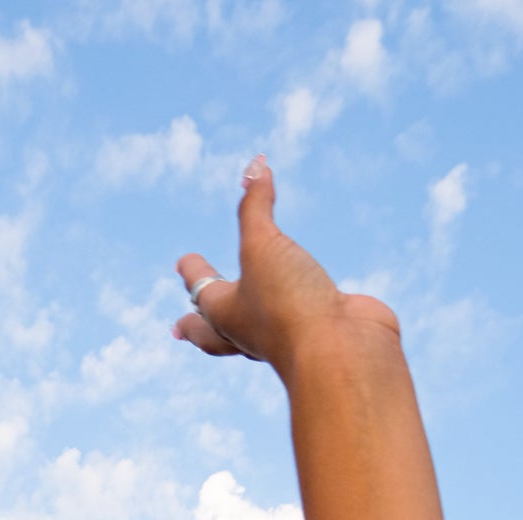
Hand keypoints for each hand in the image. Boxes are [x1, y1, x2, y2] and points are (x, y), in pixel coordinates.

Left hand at [175, 156, 397, 380]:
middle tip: (181, 326)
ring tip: (243, 314)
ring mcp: (287, 335)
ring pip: (256, 330)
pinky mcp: (320, 330)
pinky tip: (308, 302)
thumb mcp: (263, 246)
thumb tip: (255, 164)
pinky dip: (299, 306)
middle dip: (199, 325)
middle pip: (215, 331)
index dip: (192, 271)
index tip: (181, 261)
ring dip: (244, 323)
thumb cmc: (290, 304)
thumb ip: (257, 207)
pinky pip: (303, 315)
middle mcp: (253, 331)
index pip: (202, 289)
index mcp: (227, 315)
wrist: (341, 353)